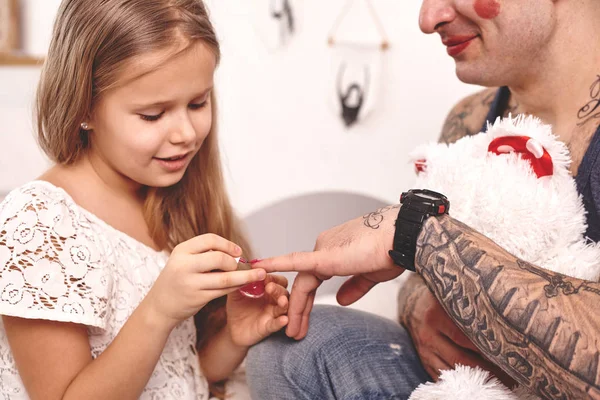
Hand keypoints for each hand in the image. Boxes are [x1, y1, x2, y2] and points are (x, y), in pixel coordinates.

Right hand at [143, 234, 265, 329]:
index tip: (237, 251)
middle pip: (218, 258)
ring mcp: (190, 283)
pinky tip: (243, 285)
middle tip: (237, 265)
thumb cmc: (177, 279)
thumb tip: (235, 252)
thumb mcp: (183, 260)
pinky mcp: (198, 298)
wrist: (160, 305)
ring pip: (225, 278)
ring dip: (245, 276)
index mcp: (181, 251)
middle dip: (233, 262)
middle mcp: (184, 265)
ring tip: (260, 275)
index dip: (227, 244)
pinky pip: (223, 291)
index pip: (209, 239)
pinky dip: (236, 287)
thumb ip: (204, 254)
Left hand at [226, 274, 289, 346]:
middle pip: (282, 292)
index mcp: (267, 289)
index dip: (272, 277)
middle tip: (269, 287)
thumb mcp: (235, 292)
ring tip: (282, 301)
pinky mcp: (268, 326)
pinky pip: (277, 324)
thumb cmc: (237, 307)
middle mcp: (273, 300)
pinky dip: (280, 322)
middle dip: (277, 288)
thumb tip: (238, 267)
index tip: (264, 274)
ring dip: (284, 303)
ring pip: (283, 307)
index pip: (276, 280)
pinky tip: (283, 320)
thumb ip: (238, 281)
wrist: (232, 327)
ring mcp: (272, 313)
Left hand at [257, 205, 404, 339]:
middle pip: (305, 284)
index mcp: (334, 253)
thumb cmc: (391, 251)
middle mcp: (324, 249)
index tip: (303, 321)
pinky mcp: (324, 255)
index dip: (306, 302)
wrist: (402, 236)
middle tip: (294, 332)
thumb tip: (339, 302)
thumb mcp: (370, 275)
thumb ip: (353, 288)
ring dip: (295, 308)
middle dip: (299, 309)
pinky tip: (259, 267)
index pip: (314, 281)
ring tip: (292, 331)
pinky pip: (295, 262)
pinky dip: (276, 264)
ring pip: (302, 283)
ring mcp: (322, 250)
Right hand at [403, 286, 514, 385]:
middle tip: (511, 376)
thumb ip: (471, 303)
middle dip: (487, 370)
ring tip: (500, 383)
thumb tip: (502, 312)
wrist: (414, 309)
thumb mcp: (451, 296)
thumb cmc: (441, 301)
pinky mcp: (425, 363)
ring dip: (477, 381)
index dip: (487, 348)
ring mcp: (425, 352)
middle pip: (461, 359)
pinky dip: (462, 384)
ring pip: (453, 373)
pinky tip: (478, 385)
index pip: (465, 337)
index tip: (508, 355)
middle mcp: (429, 336)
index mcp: (436, 316)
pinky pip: (444, 378)